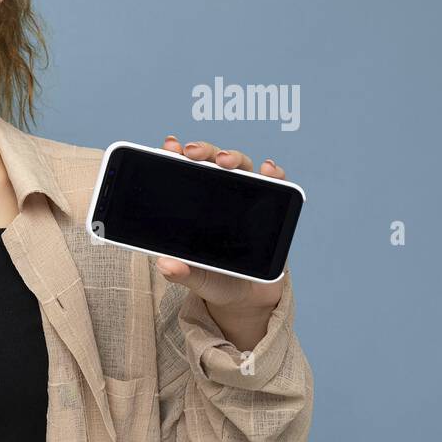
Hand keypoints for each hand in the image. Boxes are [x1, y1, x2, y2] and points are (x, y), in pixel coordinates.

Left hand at [156, 136, 285, 336]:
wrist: (247, 295)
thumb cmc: (216, 279)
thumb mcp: (196, 277)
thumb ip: (180, 272)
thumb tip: (165, 265)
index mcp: (195, 206)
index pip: (184, 173)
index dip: (175, 155)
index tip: (167, 147)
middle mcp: (220, 196)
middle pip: (212, 162)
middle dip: (202, 151)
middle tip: (191, 152)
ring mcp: (247, 198)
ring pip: (241, 167)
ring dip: (233, 157)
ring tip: (224, 160)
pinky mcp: (273, 207)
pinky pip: (276, 184)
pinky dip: (274, 173)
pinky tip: (268, 169)